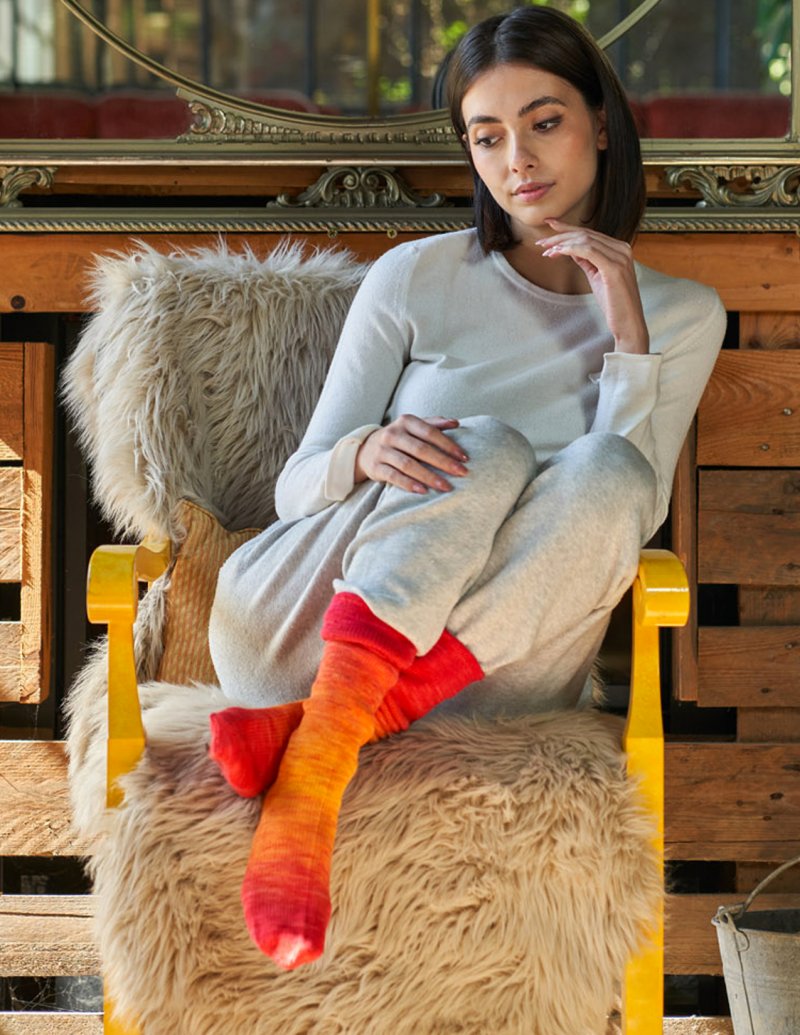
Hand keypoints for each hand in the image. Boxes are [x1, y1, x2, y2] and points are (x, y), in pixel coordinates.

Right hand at [355, 415, 468, 493]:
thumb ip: (433, 424)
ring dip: (429, 477)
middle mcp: (392, 434)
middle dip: (443, 462)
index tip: (465, 458)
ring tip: (446, 486)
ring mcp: (382, 451)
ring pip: (408, 465)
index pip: (430, 432)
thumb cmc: (398, 438)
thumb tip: (455, 423)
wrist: (365, 449)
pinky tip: (424, 491)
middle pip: (421, 449)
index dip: (448, 445)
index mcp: (405, 422)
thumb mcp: (413, 427)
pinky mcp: (375, 467)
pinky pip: (394, 477)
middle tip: (462, 473)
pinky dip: (409, 484)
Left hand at [536, 219, 648, 354]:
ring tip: (545, 251)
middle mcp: (622, 249)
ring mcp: (620, 257)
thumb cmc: (614, 303)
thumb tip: (572, 250)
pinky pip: (588, 251)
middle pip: (586, 234)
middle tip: (541, 242)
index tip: (550, 224)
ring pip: (585, 241)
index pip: (590, 234)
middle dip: (560, 235)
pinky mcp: (614, 268)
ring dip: (561, 244)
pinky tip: (556, 253)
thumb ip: (587, 261)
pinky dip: (570, 249)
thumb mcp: (597, 277)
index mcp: (619, 249)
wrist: (628, 323)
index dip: (567, 228)